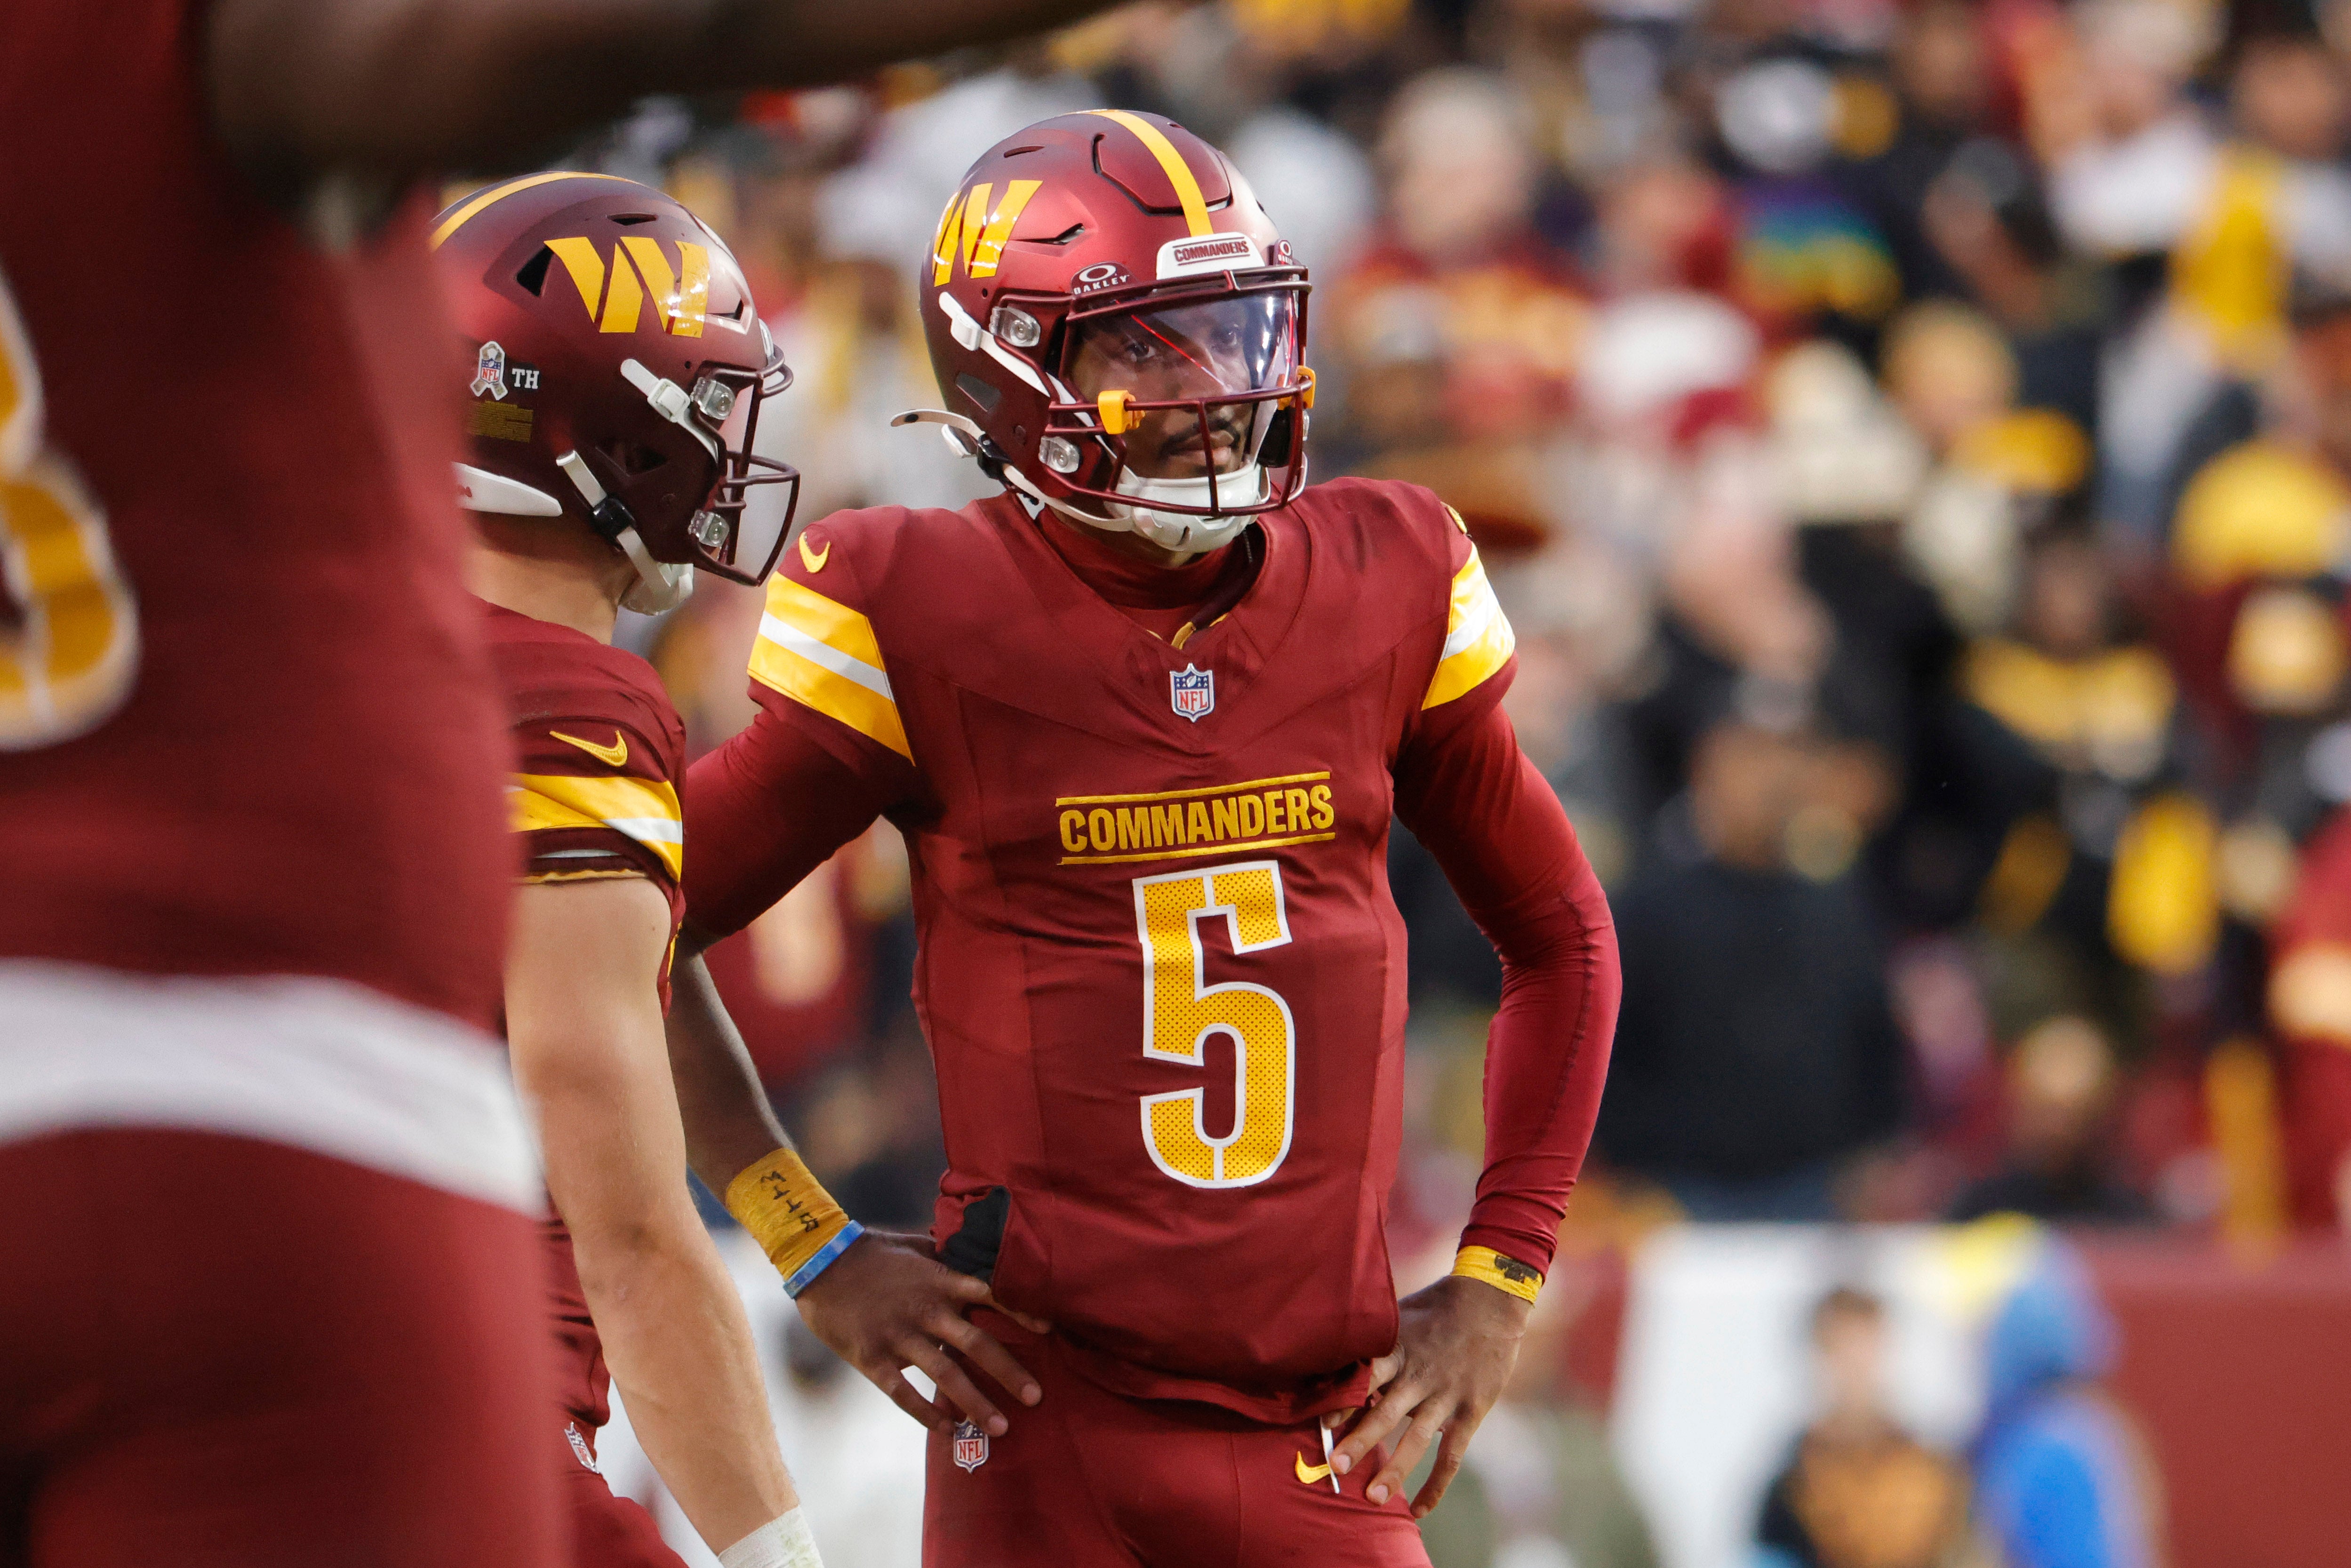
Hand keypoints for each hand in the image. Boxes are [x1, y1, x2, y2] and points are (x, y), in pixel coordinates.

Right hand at [793, 1229, 1049, 1435]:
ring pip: (946, 1375)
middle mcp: (927, 1310)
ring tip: (1002, 1427)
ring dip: (976, 1403)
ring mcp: (900, 1336)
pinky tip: (948, 1430)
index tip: (1049, 1331)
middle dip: (1009, 1373)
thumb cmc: (873, 1253)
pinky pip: (904, 1394)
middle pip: (978, 1344)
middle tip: (1036, 1398)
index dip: (1022, 1312)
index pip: (992, 1294)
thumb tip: (981, 1253)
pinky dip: (927, 1414)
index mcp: (940, 1280)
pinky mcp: (873, 1359)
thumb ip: (949, 1256)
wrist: (820, 1263)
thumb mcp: (917, 1246)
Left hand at [1326, 1275, 1529, 1516]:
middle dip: (1360, 1441)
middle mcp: (1418, 1375)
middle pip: (1385, 1412)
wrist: (1491, 1300)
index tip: (1322, 1424)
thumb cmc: (1435, 1307)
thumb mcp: (1398, 1316)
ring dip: (1394, 1469)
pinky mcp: (1470, 1410)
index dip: (1344, 1400)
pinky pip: (1451, 1455)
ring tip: (1372, 1498)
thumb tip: (1332, 1364)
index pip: (1365, 1377)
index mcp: (1397, 1349)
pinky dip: (1436, 1484)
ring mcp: (1445, 1395)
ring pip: (1416, 1440)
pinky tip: (1420, 1510)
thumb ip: (1372, 1343)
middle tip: (1336, 1466)